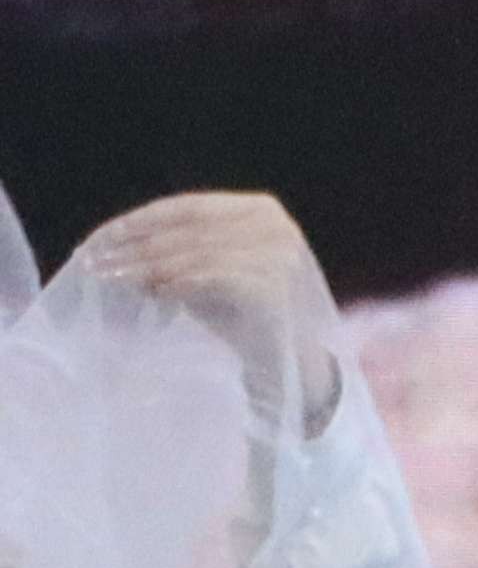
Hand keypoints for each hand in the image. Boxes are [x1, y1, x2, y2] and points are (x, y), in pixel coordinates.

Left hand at [56, 192, 342, 430]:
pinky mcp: (274, 285)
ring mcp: (279, 255)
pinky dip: (178, 284)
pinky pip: (211, 278)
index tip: (103, 236)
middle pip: (189, 230)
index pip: (190, 206)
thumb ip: (175, 252)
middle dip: (138, 246)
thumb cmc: (243, 313)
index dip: (142, 220)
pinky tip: (154, 294)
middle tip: (97, 260)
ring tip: (115, 279)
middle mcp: (276, 226)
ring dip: (149, 267)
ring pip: (196, 253)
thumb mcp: (206, 271)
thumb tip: (116, 246)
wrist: (289, 361)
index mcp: (261, 210)